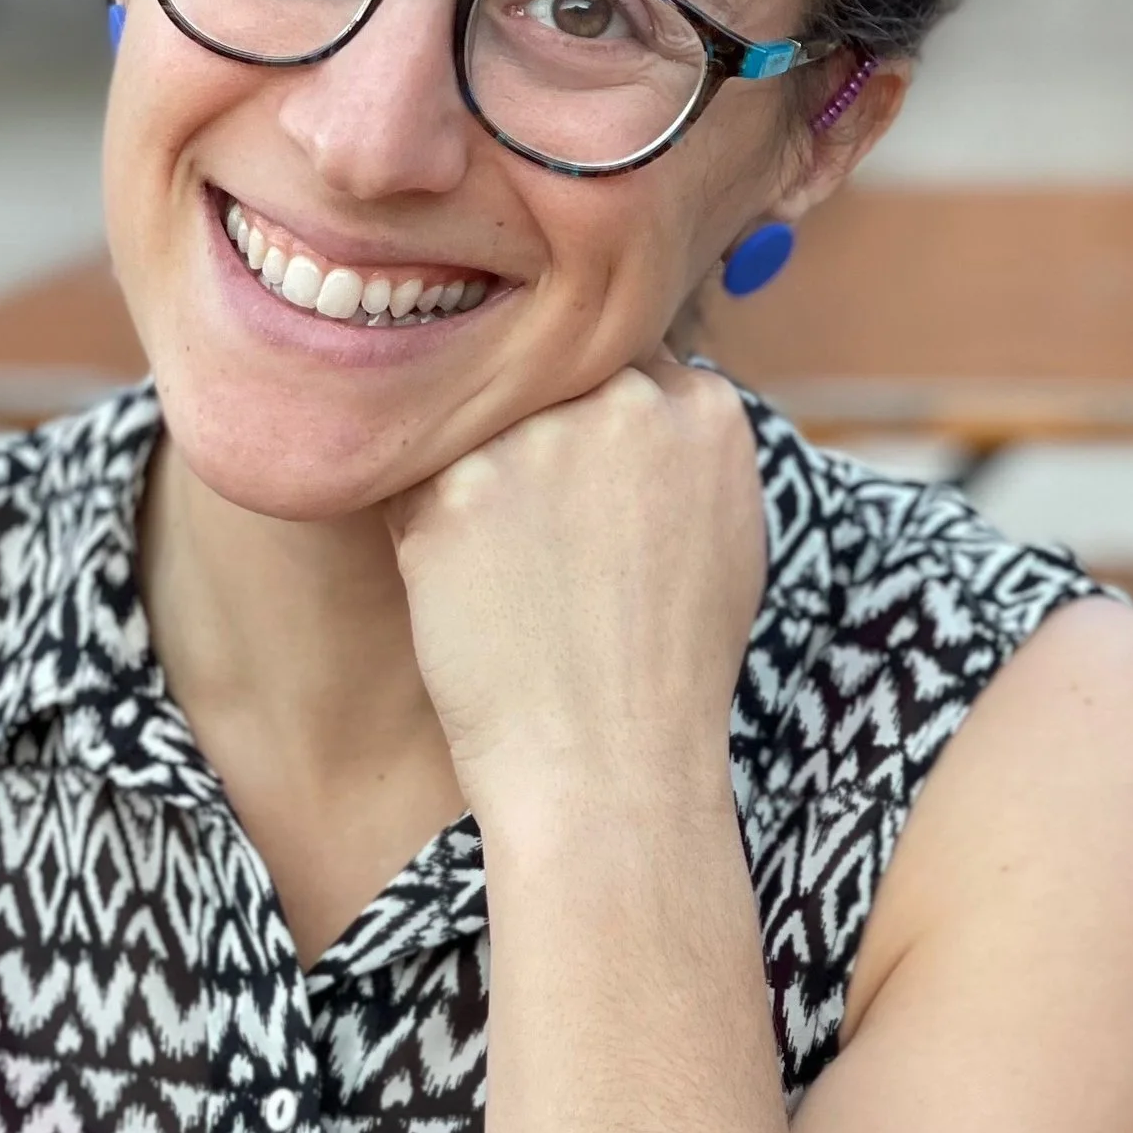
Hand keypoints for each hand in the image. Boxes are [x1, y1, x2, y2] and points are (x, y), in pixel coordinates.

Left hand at [386, 362, 766, 832]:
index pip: (614, 362)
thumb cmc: (664, 669)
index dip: (580, 420)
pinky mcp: (458, 487)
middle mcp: (627, 403)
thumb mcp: (721, 532)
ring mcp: (541, 439)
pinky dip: (420, 525)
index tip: (572, 485)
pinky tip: (459, 587)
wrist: (609, 771)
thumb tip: (631, 385)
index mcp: (704, 409)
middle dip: (523, 439)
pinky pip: (411, 473)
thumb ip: (677, 442)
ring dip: (470, 478)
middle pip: (540, 381)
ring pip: (473, 420)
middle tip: (527, 533)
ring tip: (500, 571)